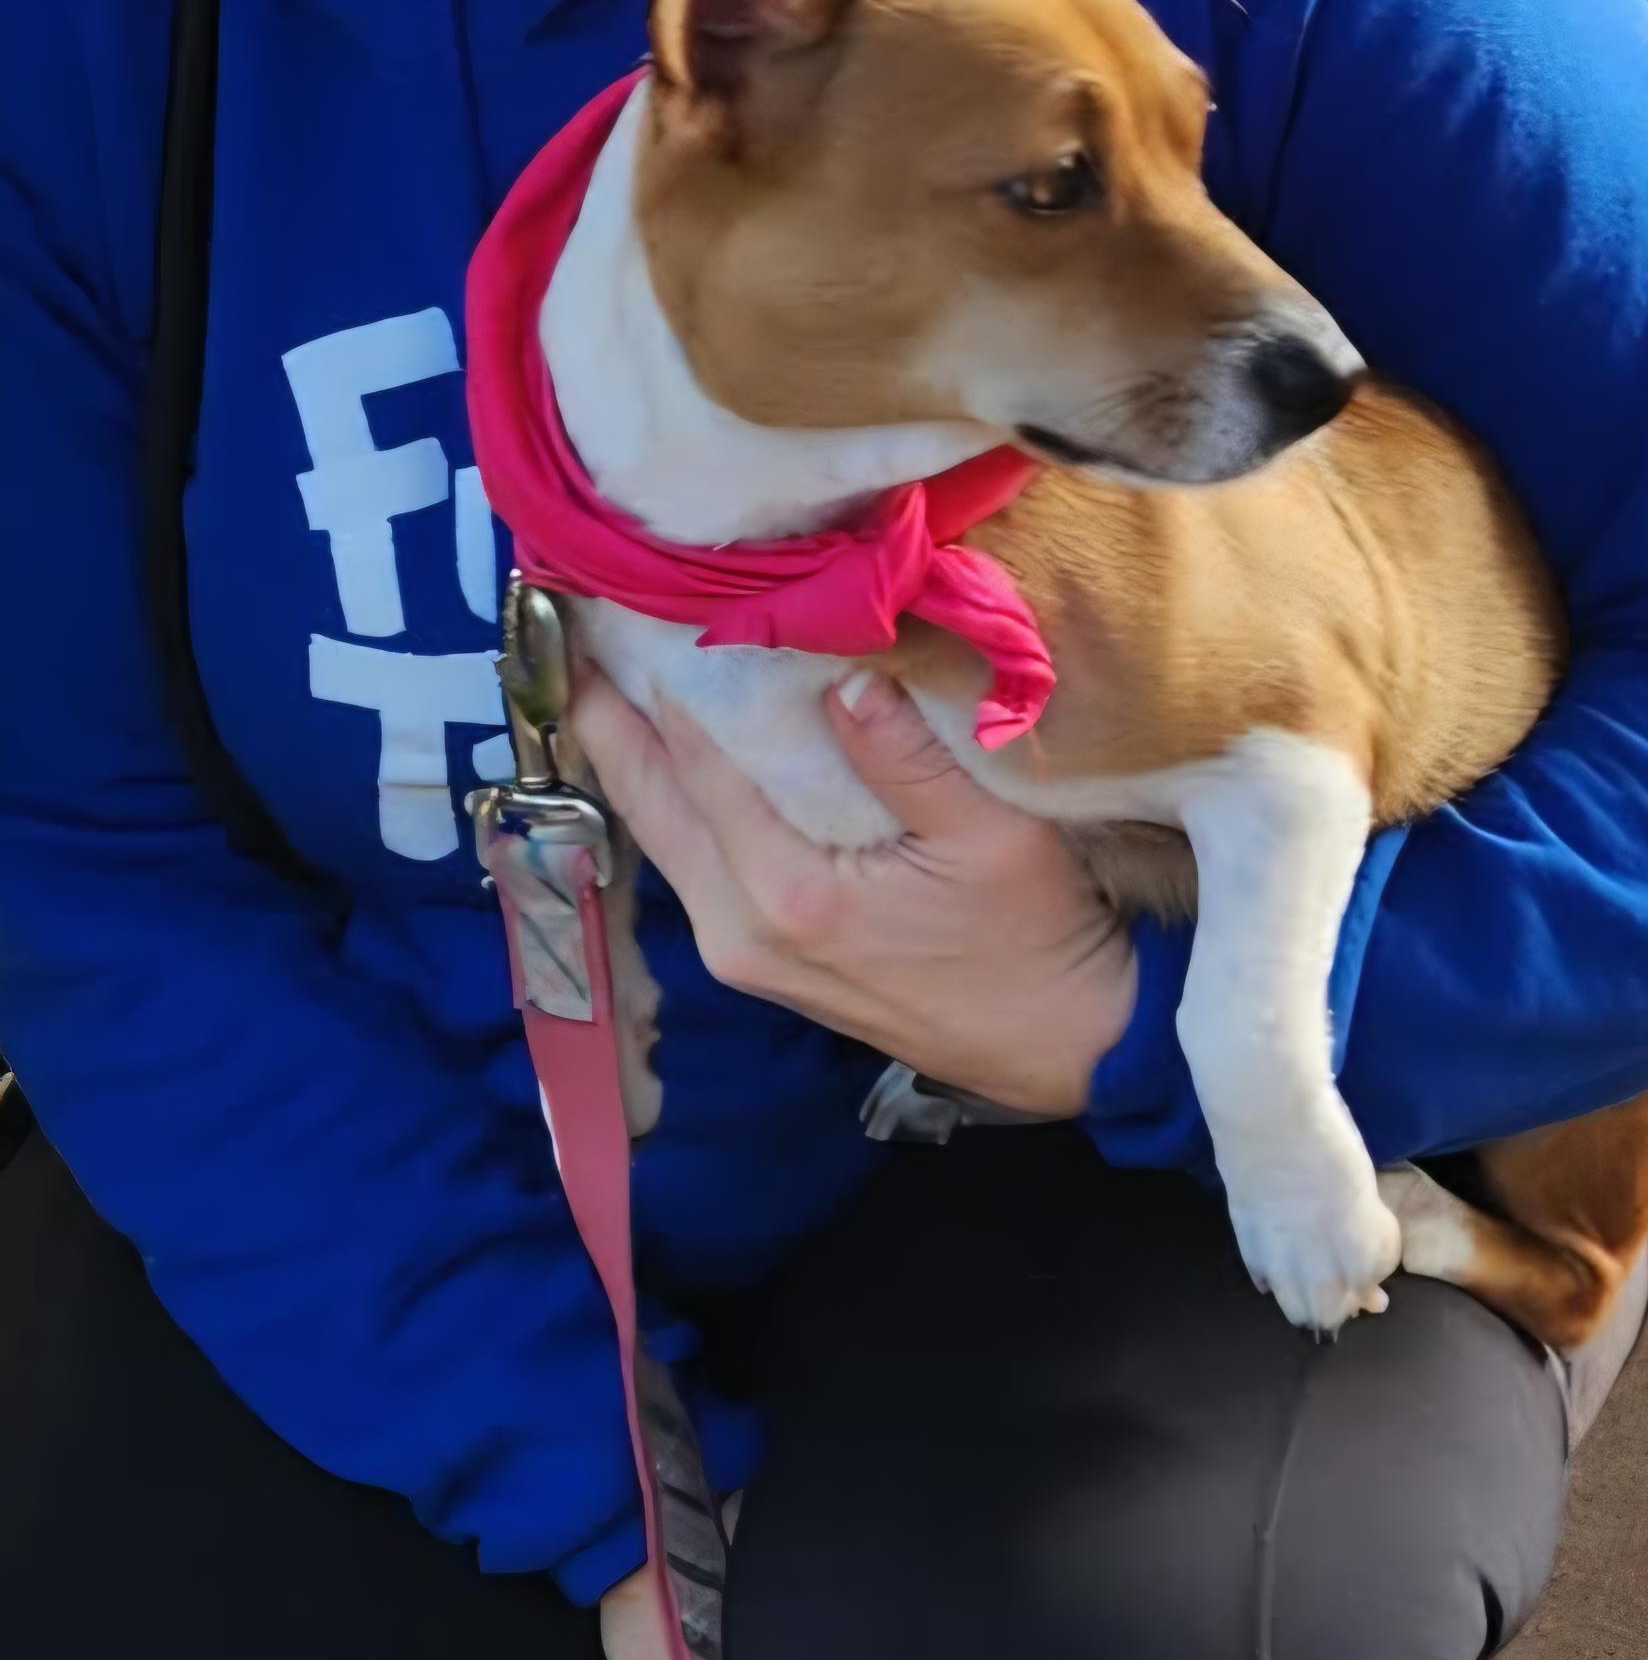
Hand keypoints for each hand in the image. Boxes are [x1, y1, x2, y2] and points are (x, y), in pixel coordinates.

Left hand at [574, 671, 1137, 1120]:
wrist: (1063, 1044)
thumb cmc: (1035, 938)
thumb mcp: (991, 836)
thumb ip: (906, 755)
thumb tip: (838, 675)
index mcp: (789, 895)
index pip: (695, 770)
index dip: (647, 690)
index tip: (612, 615)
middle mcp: (740, 930)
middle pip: (650, 809)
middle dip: (606, 722)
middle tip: (571, 635)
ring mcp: (743, 953)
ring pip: (662, 841)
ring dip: (631, 761)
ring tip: (605, 679)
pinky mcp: (760, 960)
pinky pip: (690, 865)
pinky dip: (670, 804)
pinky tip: (668, 755)